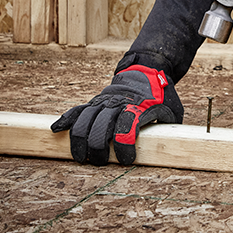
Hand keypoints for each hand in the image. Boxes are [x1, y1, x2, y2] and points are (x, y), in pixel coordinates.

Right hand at [51, 65, 182, 165]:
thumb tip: (177, 151)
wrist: (148, 70)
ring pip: (84, 121)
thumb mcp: (173, 112)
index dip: (124, 149)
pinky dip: (66, 120)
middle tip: (102, 163)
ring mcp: (104, 102)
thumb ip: (172, 130)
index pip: (126, 130)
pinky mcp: (95, 101)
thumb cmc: (162, 96)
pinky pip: (77, 110)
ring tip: (80, 158)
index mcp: (138, 108)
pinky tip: (56, 130)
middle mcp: (117, 104)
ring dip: (79, 142)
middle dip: (99, 151)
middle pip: (100, 129)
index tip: (126, 161)